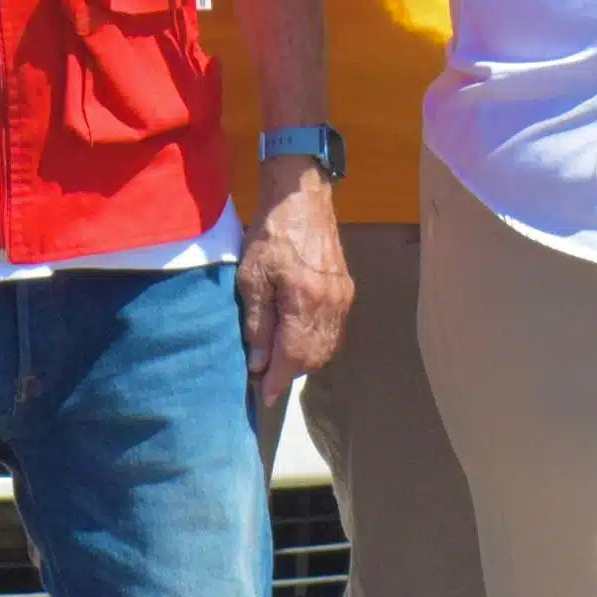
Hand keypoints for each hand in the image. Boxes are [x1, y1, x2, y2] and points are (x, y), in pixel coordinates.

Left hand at [238, 156, 352, 437]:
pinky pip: (334, 331)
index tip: (262, 397)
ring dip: (304, 361)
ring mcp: (342, 298)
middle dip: (290, 374)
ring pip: (327, 347)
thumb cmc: (269, 235)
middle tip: (264, 377)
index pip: (293, 357)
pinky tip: (298, 341)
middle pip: (314, 357)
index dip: (277, 381)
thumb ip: (257, 324)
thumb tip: (259, 364)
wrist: (301, 199)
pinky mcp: (346, 290)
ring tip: (278, 362)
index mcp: (304, 300)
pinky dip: (316, 344)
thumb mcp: (251, 278)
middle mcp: (330, 304)